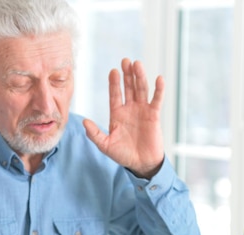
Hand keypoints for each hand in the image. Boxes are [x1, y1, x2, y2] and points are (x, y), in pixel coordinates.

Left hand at [84, 58, 164, 178]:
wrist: (141, 163)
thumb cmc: (122, 155)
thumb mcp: (105, 145)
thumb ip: (94, 134)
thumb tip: (84, 122)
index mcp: (117, 114)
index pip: (115, 95)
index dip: (114, 83)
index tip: (113, 71)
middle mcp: (129, 109)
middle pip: (128, 87)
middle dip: (127, 74)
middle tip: (126, 60)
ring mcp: (142, 110)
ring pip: (141, 90)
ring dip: (139, 77)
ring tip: (137, 64)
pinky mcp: (154, 115)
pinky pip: (156, 100)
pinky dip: (158, 89)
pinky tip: (158, 78)